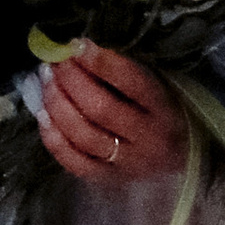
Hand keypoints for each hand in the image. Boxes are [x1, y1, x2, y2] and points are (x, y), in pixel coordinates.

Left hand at [38, 43, 184, 187]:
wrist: (182, 157)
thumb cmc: (163, 111)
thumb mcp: (158, 86)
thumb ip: (125, 72)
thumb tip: (79, 49)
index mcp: (163, 108)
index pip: (131, 83)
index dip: (101, 62)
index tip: (77, 44)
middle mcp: (147, 138)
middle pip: (101, 109)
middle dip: (71, 81)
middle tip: (54, 62)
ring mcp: (128, 163)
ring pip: (85, 135)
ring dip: (57, 105)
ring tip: (44, 81)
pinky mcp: (110, 180)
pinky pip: (76, 163)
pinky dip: (54, 139)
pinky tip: (42, 116)